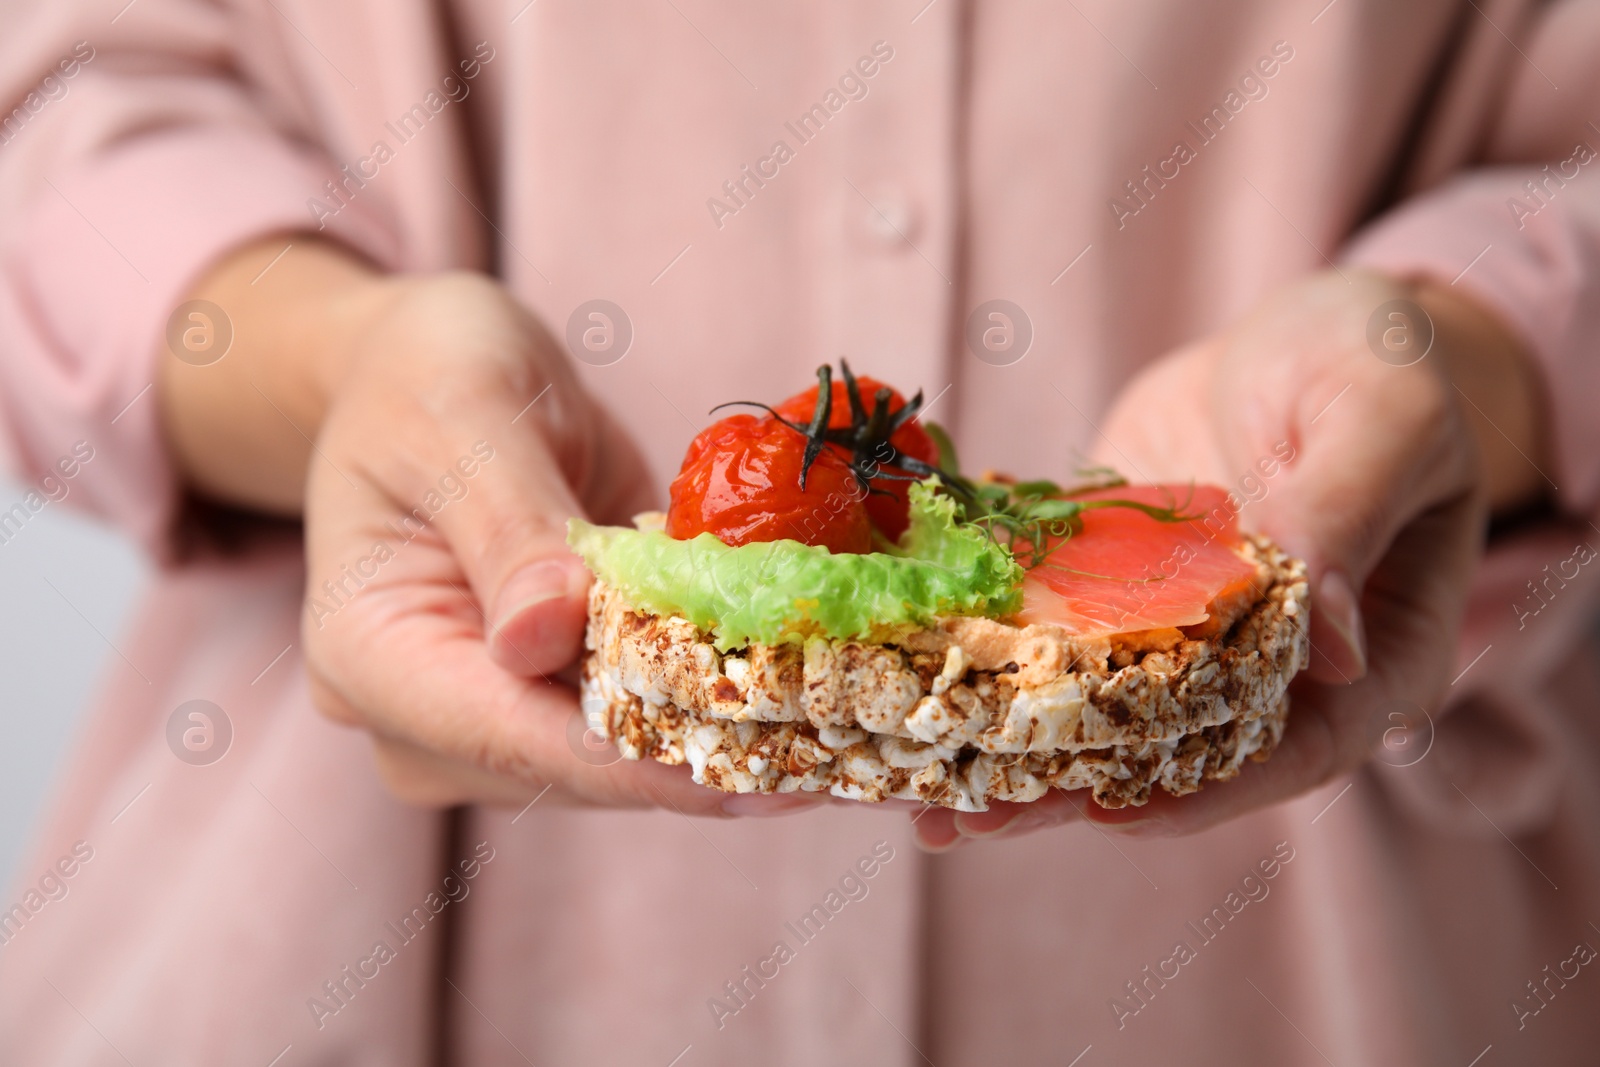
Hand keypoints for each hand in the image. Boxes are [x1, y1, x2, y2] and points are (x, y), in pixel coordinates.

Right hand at [161, 239, 819, 815]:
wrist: (431, 373)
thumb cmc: (427, 376)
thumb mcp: (463, 418)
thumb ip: (505, 526)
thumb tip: (542, 640)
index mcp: (368, 656)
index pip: (508, 735)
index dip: (636, 760)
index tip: (756, 770)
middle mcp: (426, 716)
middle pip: (578, 766)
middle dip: (709, 758)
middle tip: (851, 758)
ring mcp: (497, 715)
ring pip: (627, 757)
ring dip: (738, 741)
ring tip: (861, 733)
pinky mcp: (563, 692)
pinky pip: (650, 714)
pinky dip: (729, 701)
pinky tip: (826, 695)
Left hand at [913, 269, 1544, 848]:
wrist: (1295, 334)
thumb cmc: (1372, 364)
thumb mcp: (1381, 420)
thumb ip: (1349, 514)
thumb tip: (1334, 646)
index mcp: (1372, 652)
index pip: (1298, 749)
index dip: (1212, 789)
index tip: (1121, 810)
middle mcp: (1273, 665)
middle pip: (1181, 751)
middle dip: (1078, 788)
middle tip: (979, 815)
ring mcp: (1187, 633)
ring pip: (1106, 710)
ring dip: (1018, 749)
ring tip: (923, 789)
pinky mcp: (1119, 592)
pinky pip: (1057, 637)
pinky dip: (993, 665)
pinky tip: (916, 682)